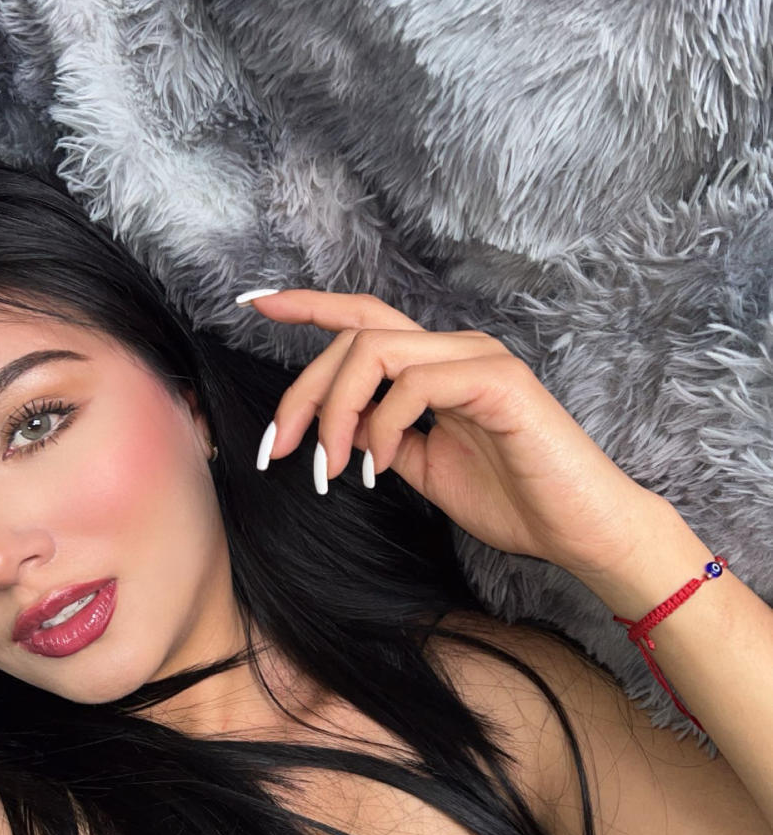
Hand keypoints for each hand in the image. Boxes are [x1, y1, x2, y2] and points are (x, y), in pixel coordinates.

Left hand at [243, 288, 660, 581]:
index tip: (254, 303)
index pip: (365, 319)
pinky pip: (416, 383)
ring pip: (375, 350)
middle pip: (355, 334)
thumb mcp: (428, 468)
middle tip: (281, 450)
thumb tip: (341, 433)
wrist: (581, 531)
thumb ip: (388, 438)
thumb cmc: (516, 501)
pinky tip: (380, 467)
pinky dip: (381, 425)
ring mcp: (480, 358)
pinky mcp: (500, 380)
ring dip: (338, 411)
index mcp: (440, 365)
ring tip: (333, 467)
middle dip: (303, 391)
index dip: (308, 305)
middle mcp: (457, 348)